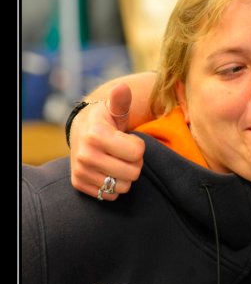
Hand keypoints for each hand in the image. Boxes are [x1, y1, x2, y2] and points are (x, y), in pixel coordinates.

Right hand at [69, 83, 144, 200]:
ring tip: (116, 161)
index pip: (137, 153)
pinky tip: (107, 171)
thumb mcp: (115, 109)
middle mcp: (85, 154)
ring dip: (125, 176)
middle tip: (124, 153)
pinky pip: (110, 195)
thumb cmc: (106, 120)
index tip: (129, 139)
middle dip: (135, 163)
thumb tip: (122, 88)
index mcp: (96, 135)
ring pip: (123, 186)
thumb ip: (121, 101)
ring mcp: (81, 171)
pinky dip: (113, 186)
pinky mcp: (79, 184)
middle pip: (133, 173)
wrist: (81, 132)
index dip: (139, 147)